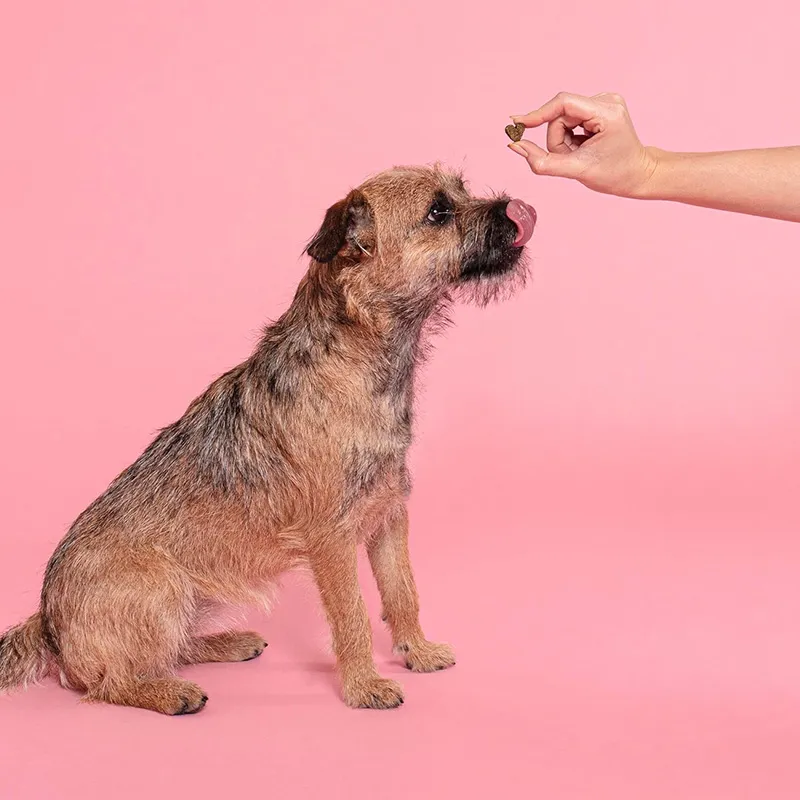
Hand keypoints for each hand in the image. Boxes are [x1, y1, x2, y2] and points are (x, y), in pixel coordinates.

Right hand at [509, 92, 658, 197]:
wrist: (638, 174)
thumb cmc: (614, 174)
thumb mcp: (576, 171)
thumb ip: (543, 162)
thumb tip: (516, 147)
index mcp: (606, 112)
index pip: (563, 103)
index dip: (538, 114)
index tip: (518, 123)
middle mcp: (606, 99)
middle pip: (560, 115)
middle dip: (558, 140)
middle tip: (570, 158)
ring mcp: (603, 101)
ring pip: (562, 119)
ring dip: (563, 141)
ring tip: (579, 155)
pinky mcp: (598, 107)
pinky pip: (569, 120)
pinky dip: (570, 137)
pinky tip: (583, 147)